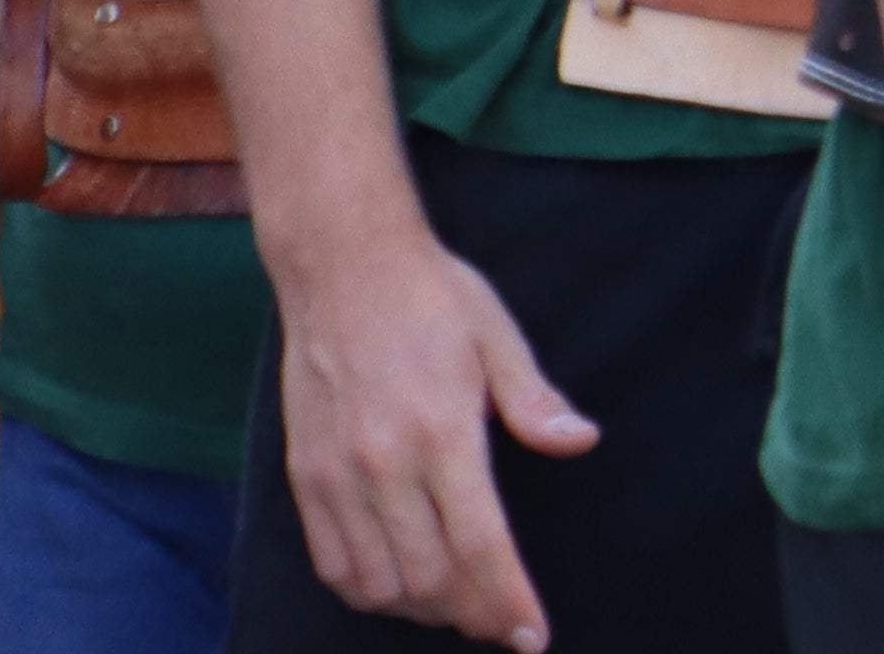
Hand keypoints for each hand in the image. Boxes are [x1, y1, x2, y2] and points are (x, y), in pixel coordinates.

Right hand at [266, 225, 596, 649]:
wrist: (342, 267)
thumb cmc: (432, 298)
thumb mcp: (498, 337)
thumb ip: (534, 401)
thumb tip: (580, 443)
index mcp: (441, 433)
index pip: (480, 545)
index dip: (507, 600)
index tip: (532, 636)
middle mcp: (383, 465)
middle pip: (430, 578)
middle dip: (472, 613)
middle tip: (503, 623)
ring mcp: (336, 476)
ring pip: (377, 582)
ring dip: (421, 610)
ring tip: (458, 608)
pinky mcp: (303, 476)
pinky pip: (331, 561)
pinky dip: (367, 591)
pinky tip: (399, 589)